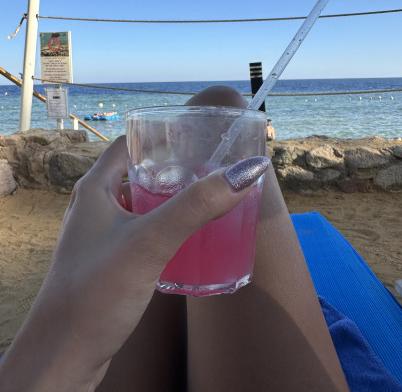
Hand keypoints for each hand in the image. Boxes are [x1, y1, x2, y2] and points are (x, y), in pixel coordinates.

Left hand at [1, 136, 268, 391]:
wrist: (63, 357)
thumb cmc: (95, 293)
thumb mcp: (151, 241)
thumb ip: (197, 206)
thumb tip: (245, 171)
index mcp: (94, 189)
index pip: (129, 144)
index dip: (161, 136)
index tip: (196, 136)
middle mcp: (94, 207)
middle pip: (138, 173)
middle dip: (174, 169)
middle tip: (210, 170)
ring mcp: (100, 236)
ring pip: (142, 205)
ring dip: (171, 200)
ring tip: (207, 200)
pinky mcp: (110, 262)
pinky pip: (142, 232)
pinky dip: (165, 227)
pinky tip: (188, 238)